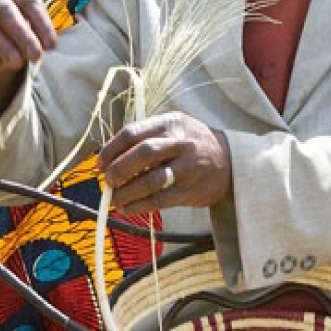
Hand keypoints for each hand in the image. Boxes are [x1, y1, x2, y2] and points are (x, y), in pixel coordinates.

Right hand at [0, 0, 58, 71]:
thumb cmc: (22, 12)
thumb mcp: (34, 12)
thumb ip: (41, 27)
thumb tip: (48, 46)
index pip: (29, 3)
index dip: (42, 25)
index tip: (52, 46)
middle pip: (6, 13)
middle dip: (23, 36)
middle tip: (36, 56)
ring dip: (3, 46)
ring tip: (18, 63)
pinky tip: (0, 66)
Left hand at [98, 112, 232, 215]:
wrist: (230, 162)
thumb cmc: (191, 144)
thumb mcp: (174, 128)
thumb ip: (146, 137)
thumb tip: (110, 158)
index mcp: (170, 122)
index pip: (133, 132)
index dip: (111, 149)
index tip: (100, 163)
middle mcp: (180, 142)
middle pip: (142, 153)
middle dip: (118, 169)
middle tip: (107, 180)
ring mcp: (186, 167)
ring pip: (150, 180)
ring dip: (126, 192)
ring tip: (114, 199)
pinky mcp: (189, 190)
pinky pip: (159, 200)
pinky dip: (138, 206)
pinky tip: (127, 208)